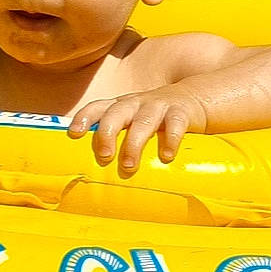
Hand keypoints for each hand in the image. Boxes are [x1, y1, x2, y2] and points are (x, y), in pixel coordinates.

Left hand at [69, 86, 206, 176]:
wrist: (196, 97)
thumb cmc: (157, 118)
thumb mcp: (134, 120)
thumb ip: (119, 139)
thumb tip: (97, 174)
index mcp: (121, 106)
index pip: (98, 107)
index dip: (84, 117)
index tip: (74, 133)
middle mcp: (136, 103)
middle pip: (116, 113)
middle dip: (107, 134)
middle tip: (104, 156)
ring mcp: (158, 106)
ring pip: (143, 122)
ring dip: (133, 143)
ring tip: (128, 166)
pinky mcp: (181, 112)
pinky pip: (175, 124)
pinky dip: (170, 139)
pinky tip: (166, 156)